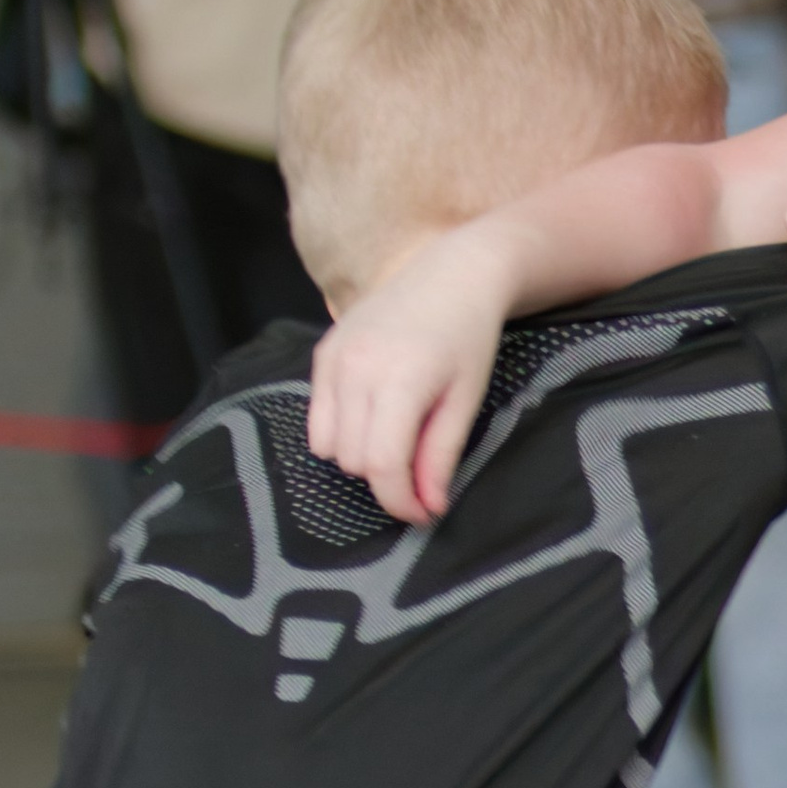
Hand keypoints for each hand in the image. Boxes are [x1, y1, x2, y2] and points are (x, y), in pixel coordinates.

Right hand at [307, 236, 511, 524]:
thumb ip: (440, 455)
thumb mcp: (465, 401)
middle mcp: (356, 368)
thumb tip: (428, 507)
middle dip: (385, 479)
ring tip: (396, 440)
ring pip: (328, 446)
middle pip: (353, 460)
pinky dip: (340, 432)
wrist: (452, 274)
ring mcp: (334, 359)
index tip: (422, 514)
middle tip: (419, 472)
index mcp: (400, 381)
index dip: (400, 501)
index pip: (382, 465)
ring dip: (360, 458)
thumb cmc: (469, 338)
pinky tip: (373, 417)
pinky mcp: (322, 352)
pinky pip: (317, 417)